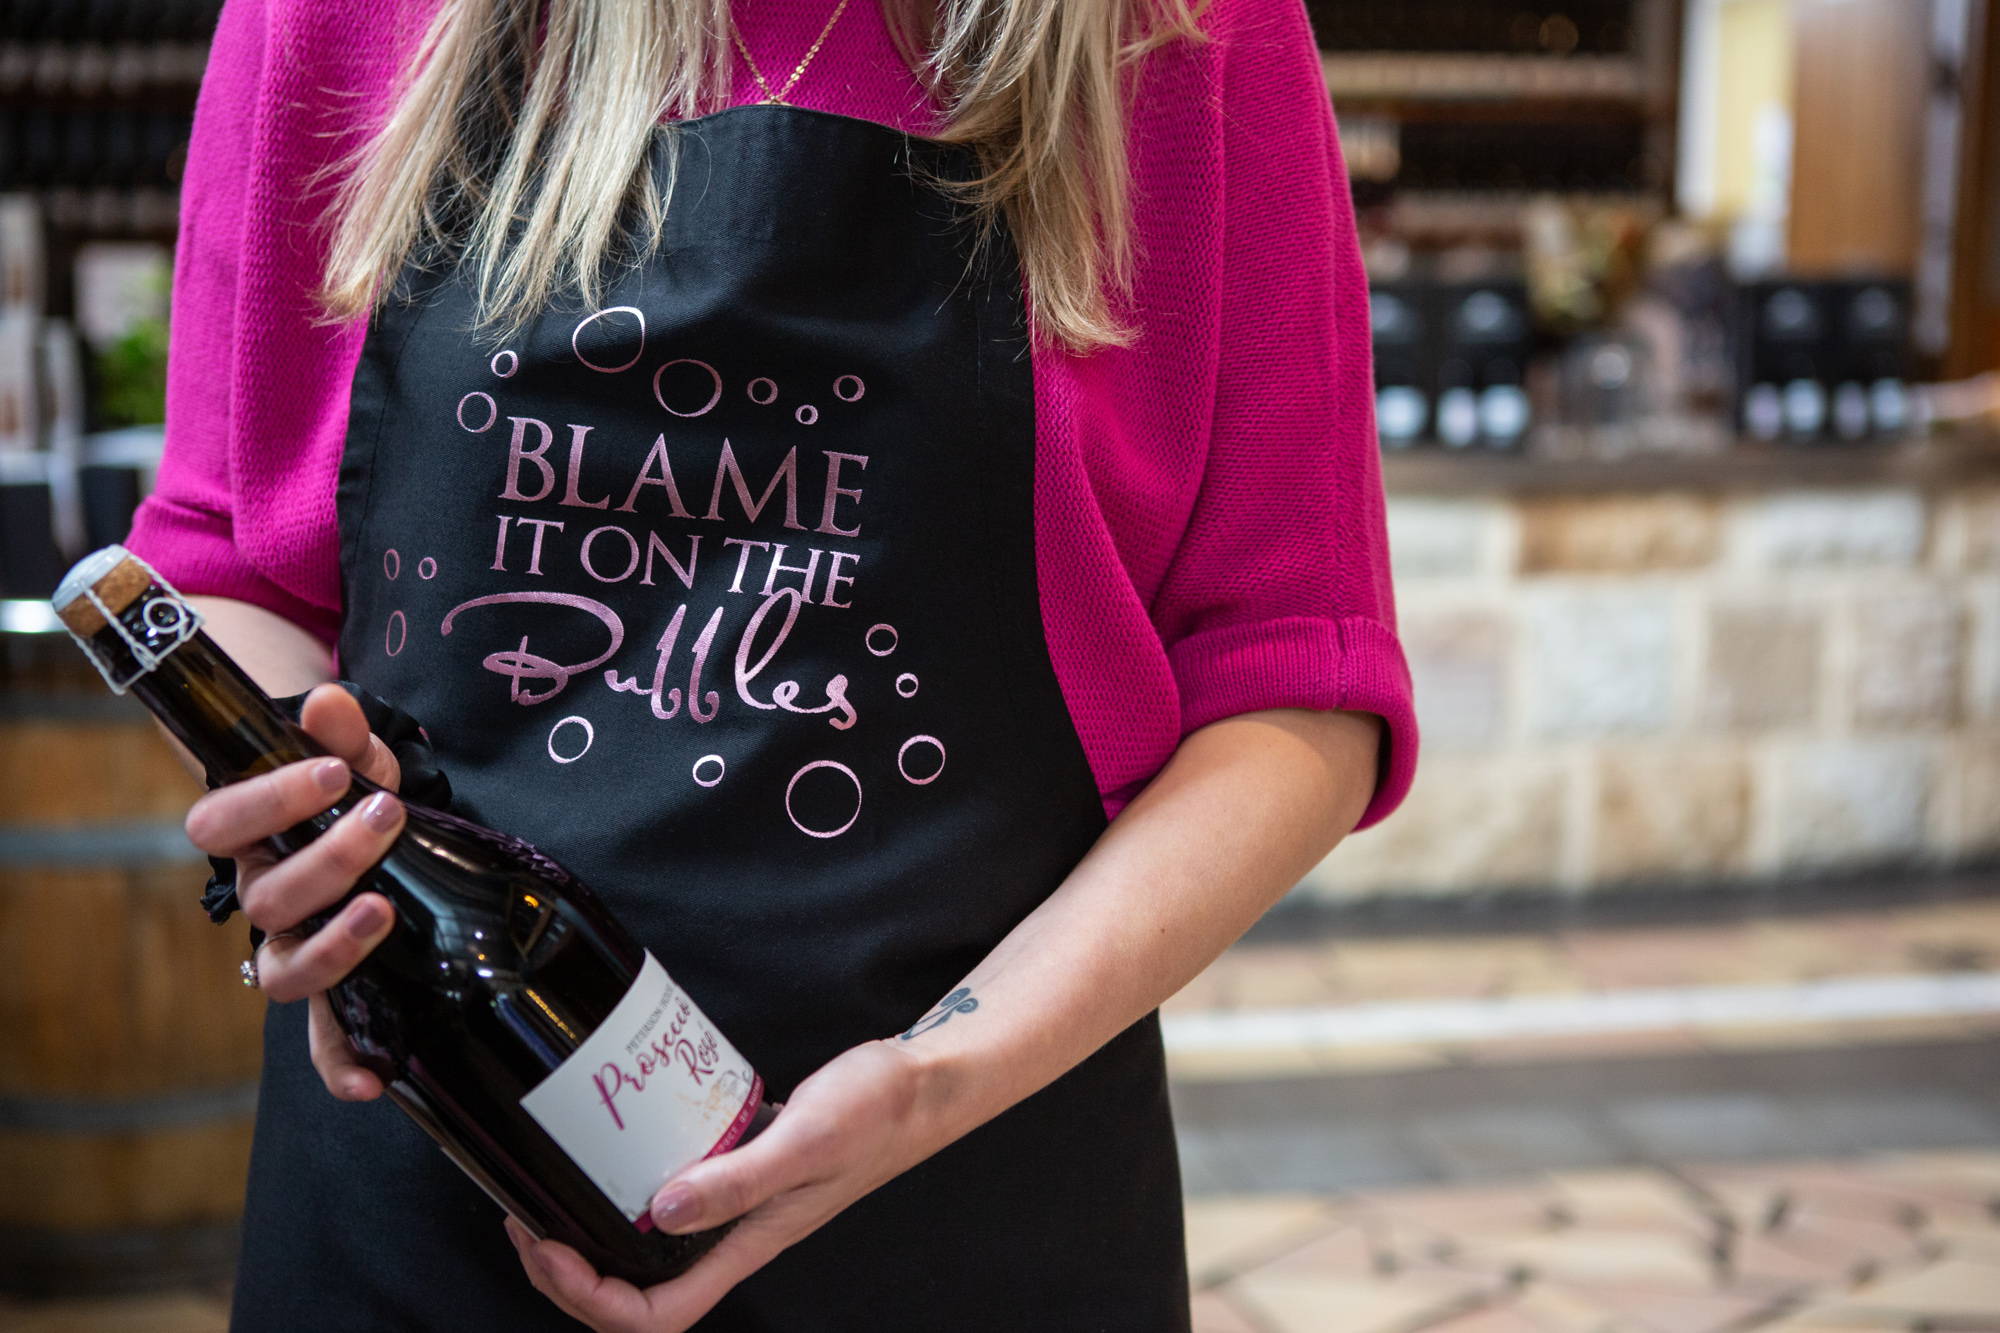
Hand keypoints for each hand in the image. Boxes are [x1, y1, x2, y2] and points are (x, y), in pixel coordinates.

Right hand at [182, 682, 405, 1101]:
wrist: (366, 828)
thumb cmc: (345, 792)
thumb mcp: (351, 756)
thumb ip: (341, 731)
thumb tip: (330, 701)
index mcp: (248, 840)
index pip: (217, 825)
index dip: (266, 802)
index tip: (329, 773)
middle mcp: (262, 902)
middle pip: (266, 898)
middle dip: (326, 858)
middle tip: (383, 816)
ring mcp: (295, 950)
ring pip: (288, 971)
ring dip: (335, 945)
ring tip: (383, 908)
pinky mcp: (337, 995)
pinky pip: (326, 1042)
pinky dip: (342, 1065)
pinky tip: (373, 1080)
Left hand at [505, 1039, 942, 1331]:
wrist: (920, 1084)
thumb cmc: (876, 1113)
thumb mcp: (804, 1142)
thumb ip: (736, 1181)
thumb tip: (656, 1215)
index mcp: (748, 1244)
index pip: (657, 1316)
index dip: (591, 1299)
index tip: (549, 1247)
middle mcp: (734, 1237)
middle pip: (636, 1297)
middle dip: (568, 1275)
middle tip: (525, 1223)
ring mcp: (734, 1208)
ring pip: (645, 1255)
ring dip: (587, 1242)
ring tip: (546, 1199)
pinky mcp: (735, 1170)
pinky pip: (665, 1206)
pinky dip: (623, 1198)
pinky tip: (609, 1157)